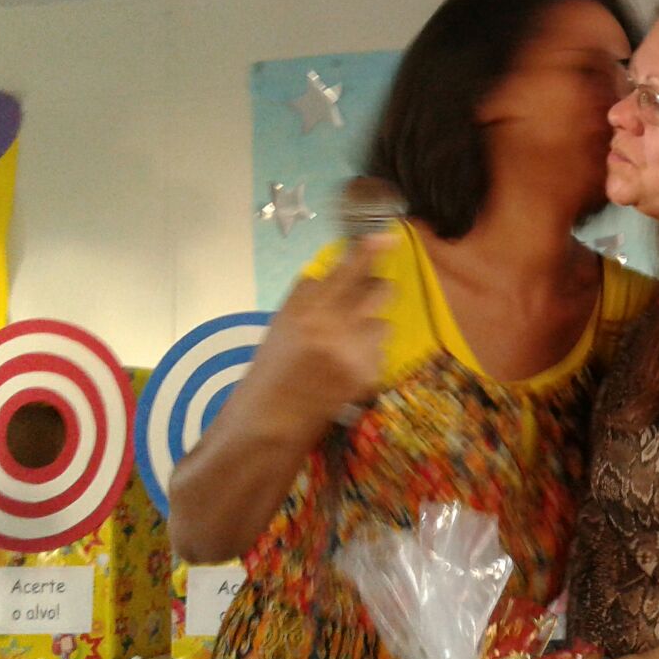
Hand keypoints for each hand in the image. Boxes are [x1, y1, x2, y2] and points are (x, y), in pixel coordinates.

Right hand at [243, 235, 394, 441]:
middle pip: (377, 289)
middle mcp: (330, 324)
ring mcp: (352, 350)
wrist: (270, 422)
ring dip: (371, 332)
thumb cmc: (271, 371)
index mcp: (304, 309)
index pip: (343, 271)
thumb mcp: (282, 325)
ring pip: (384, 323)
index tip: (388, 236)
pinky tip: (346, 373)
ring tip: (346, 350)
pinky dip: (369, 359)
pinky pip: (381, 353)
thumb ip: (311, 298)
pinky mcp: (367, 373)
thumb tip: (340, 271)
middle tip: (364, 304)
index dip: (367, 252)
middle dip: (376, 292)